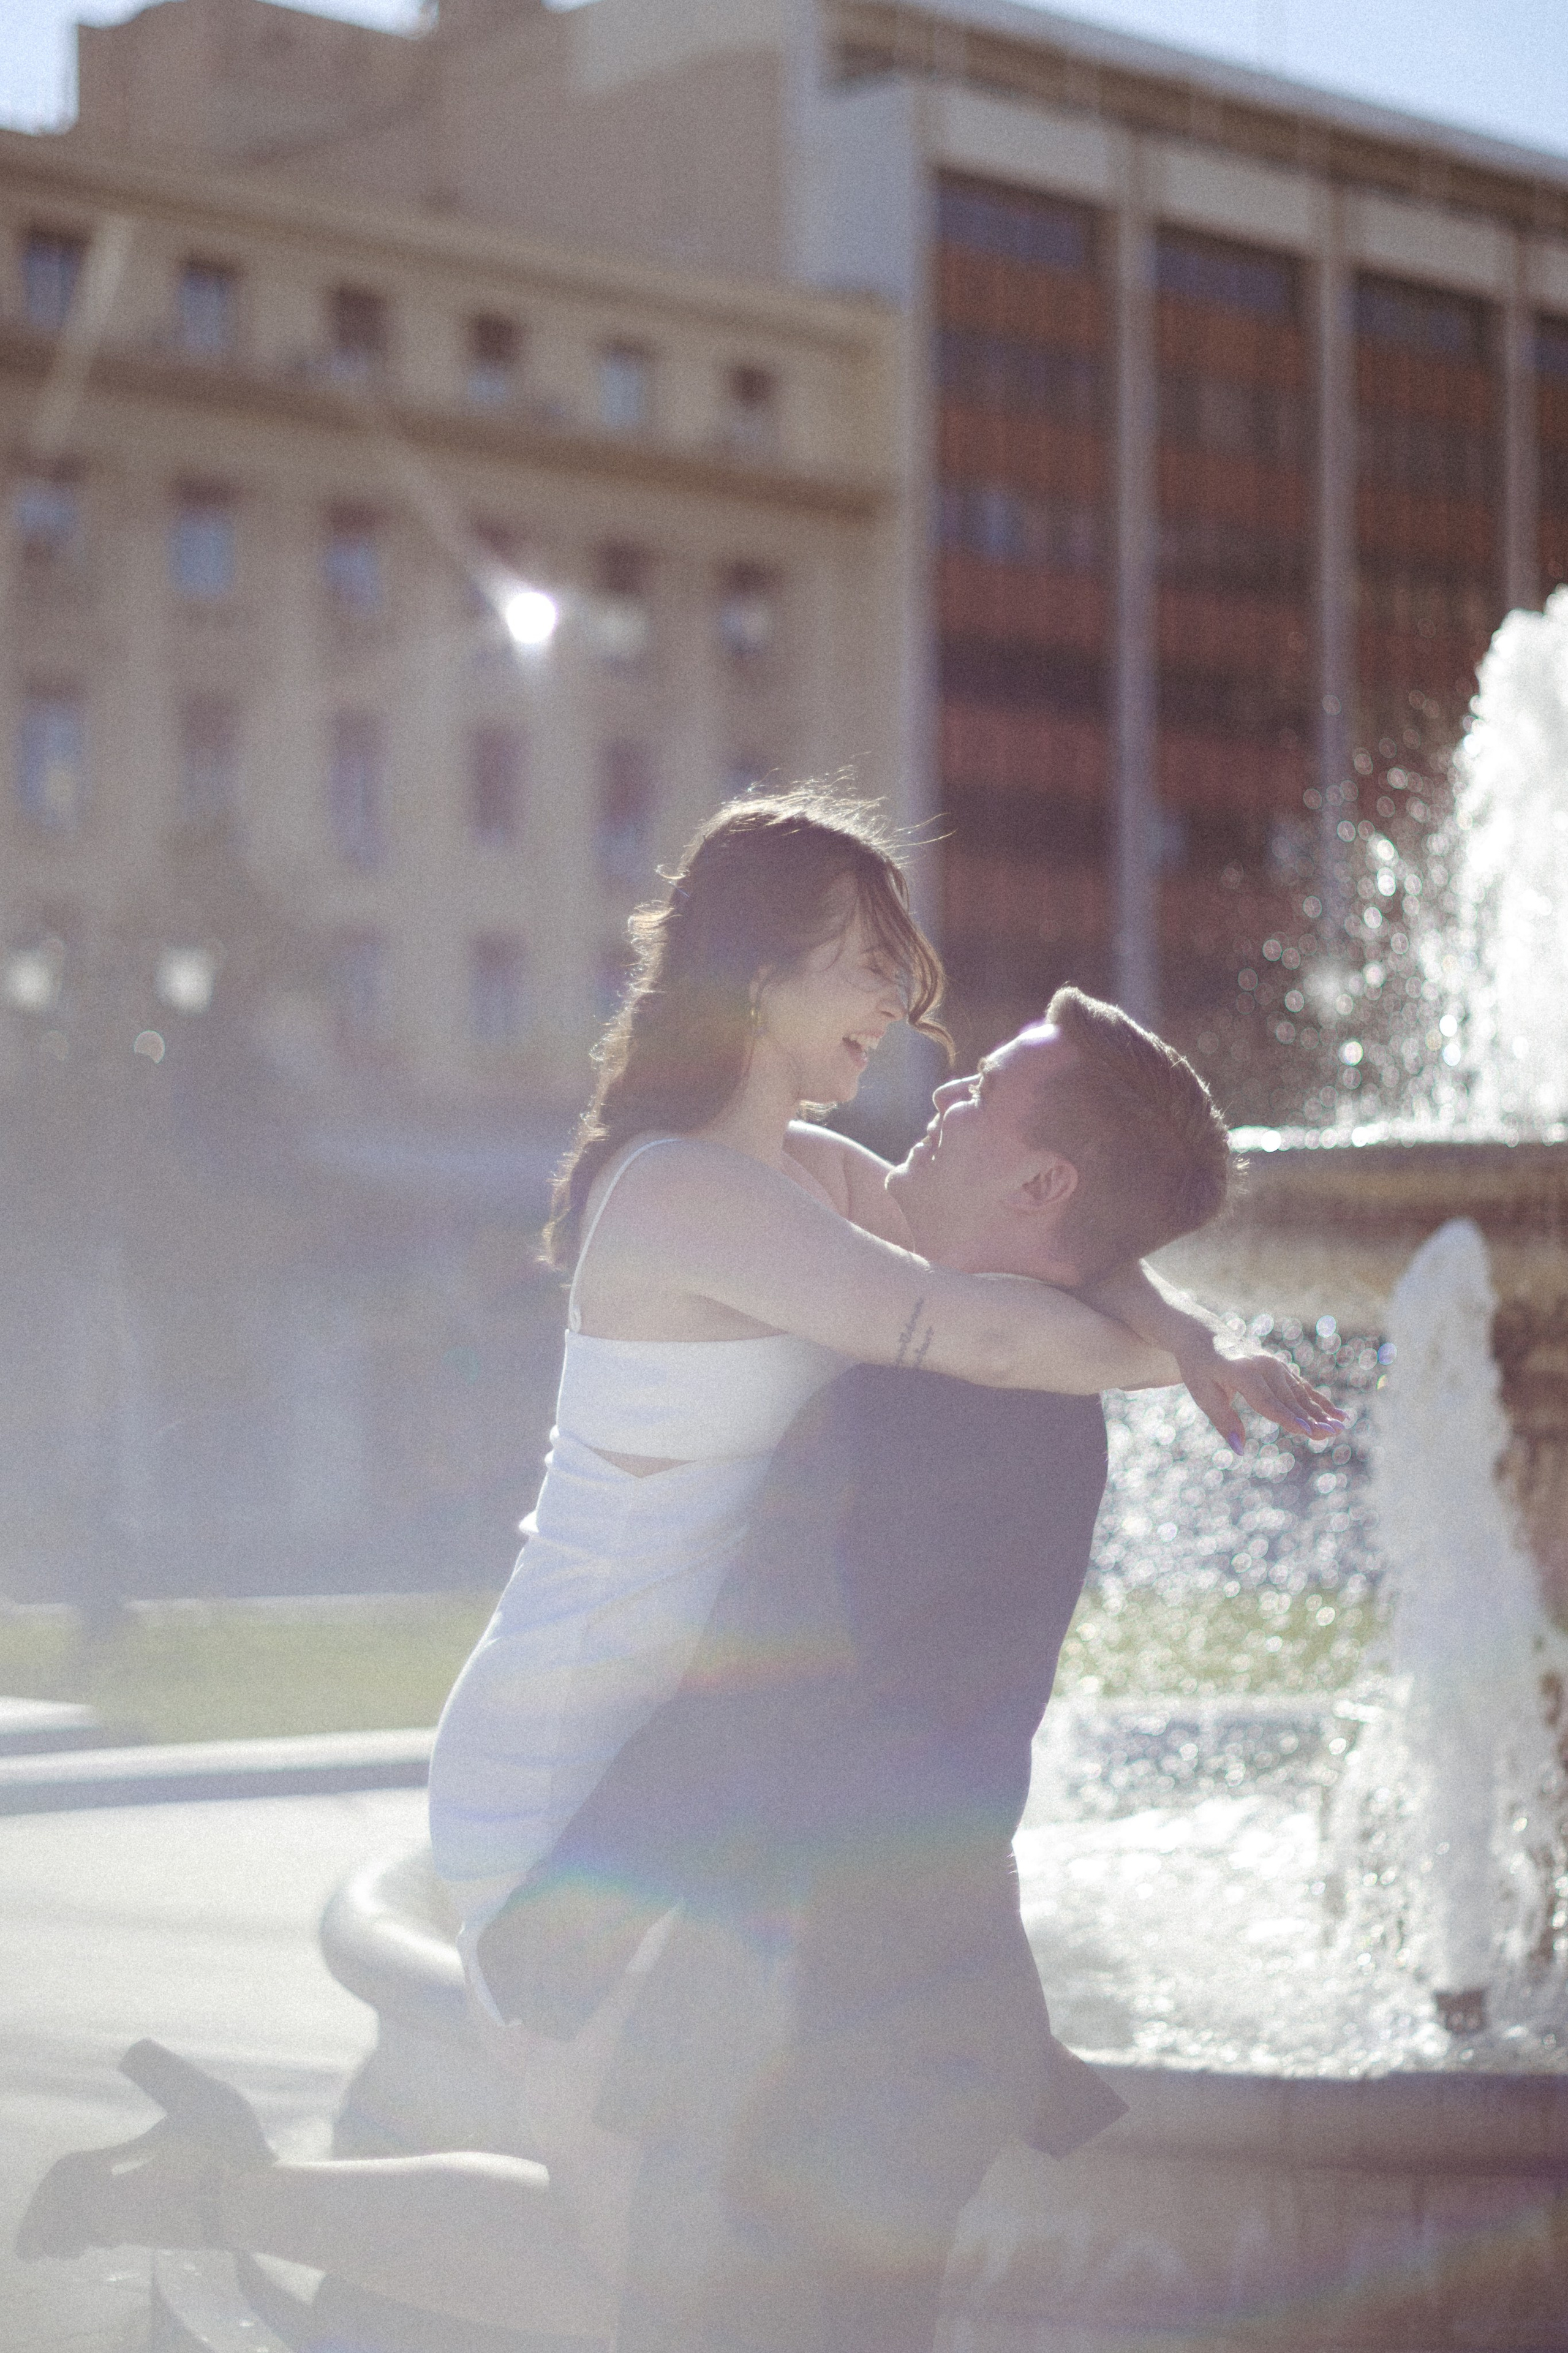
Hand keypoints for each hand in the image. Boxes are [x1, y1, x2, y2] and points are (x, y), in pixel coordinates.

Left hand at [1178, 1339, 1346, 1453]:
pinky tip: (1339, 1415)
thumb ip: (1223, 1421)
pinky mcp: (1281, 1368)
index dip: (1287, 1418)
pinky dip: (1321, 1402)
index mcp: (1242, 1371)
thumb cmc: (1199, 1368)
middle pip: (1289, 1399)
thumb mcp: (1202, 1394)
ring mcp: (1275, 1365)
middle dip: (1312, 1419)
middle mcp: (1263, 1365)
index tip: (1306, 1432)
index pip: (1267, 1401)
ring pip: (1300, 1394)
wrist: (1203, 1335)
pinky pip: (1303, 1388)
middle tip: (1333, 1435)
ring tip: (1341, 1428)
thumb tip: (1240, 1450)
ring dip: (1322, 1413)